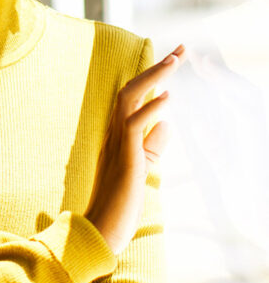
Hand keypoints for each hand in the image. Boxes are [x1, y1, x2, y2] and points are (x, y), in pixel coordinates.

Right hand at [84, 45, 185, 254]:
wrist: (101, 231)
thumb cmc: (119, 205)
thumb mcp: (142, 168)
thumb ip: (153, 145)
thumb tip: (167, 122)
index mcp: (117, 137)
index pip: (133, 98)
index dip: (152, 77)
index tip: (172, 60)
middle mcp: (113, 135)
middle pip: (131, 90)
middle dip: (156, 67)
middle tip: (181, 50)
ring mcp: (116, 146)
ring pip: (129, 99)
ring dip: (153, 77)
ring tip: (175, 61)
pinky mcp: (124, 160)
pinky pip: (134, 125)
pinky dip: (150, 108)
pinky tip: (168, 97)